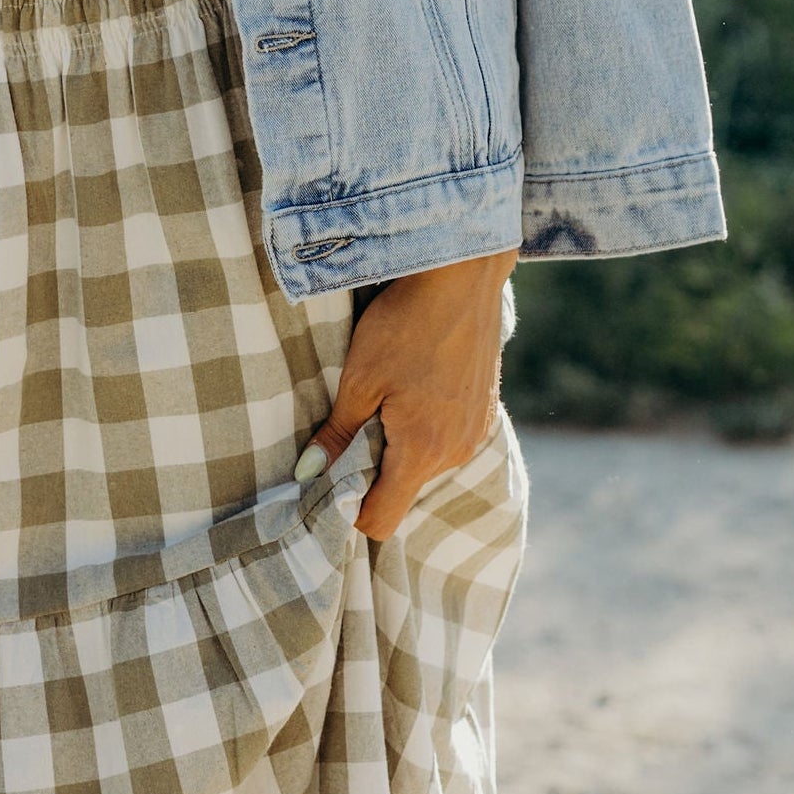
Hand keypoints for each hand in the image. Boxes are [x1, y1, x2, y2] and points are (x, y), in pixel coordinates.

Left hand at [293, 248, 516, 541]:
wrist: (462, 274)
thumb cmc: (405, 323)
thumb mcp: (359, 377)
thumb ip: (337, 432)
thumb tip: (308, 474)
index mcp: (422, 451)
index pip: (383, 519)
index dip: (350, 511)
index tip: (328, 485)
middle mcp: (456, 451)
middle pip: (404, 490)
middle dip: (372, 472)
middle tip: (348, 427)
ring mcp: (476, 431)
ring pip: (426, 463)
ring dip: (400, 445)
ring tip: (382, 397)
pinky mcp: (485, 408)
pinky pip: (447, 438)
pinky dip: (425, 426)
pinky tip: (412, 384)